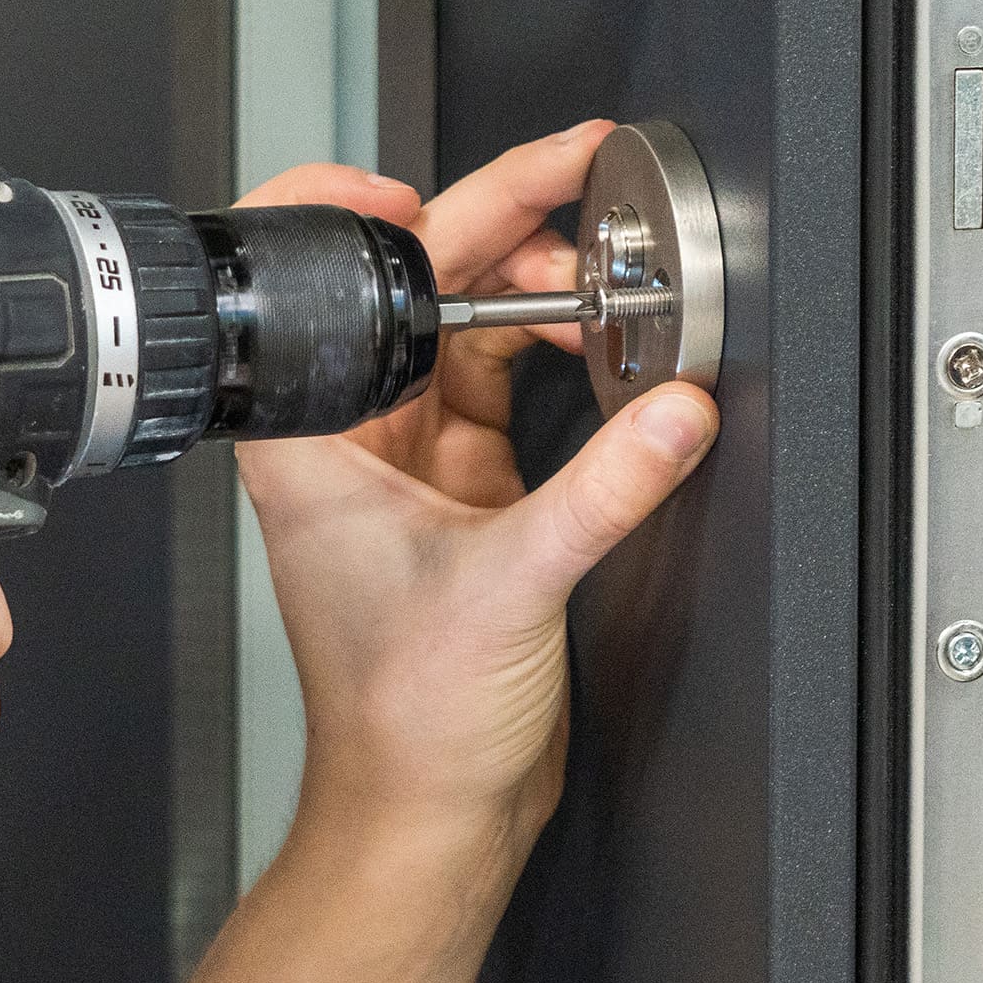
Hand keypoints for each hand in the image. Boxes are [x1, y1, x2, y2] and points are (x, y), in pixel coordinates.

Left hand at [231, 124, 717, 849]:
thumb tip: (669, 416)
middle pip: (412, 290)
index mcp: (312, 444)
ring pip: (468, 326)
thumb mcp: (509, 586)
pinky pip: (513, 382)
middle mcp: (354, 439)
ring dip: (535, 286)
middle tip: (571, 173)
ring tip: (602, 259)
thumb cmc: (407, 720)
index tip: (420, 184)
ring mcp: (413, 459)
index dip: (357, 216)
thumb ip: (599, 494)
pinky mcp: (471, 488)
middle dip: (492, 220)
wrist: (434, 808)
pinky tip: (607, 338)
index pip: (315, 291)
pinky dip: (563, 351)